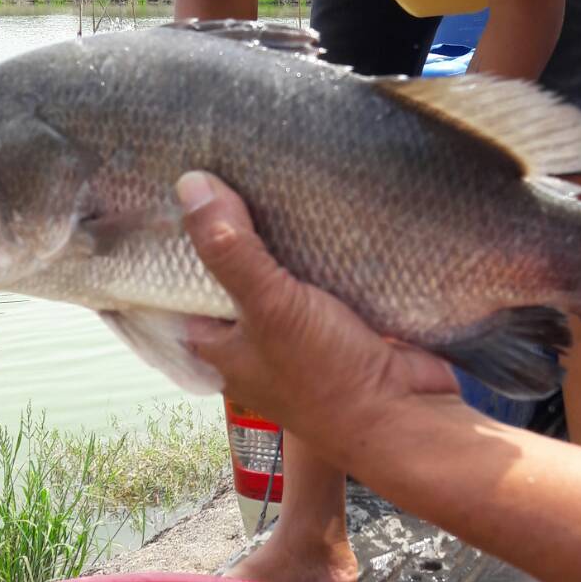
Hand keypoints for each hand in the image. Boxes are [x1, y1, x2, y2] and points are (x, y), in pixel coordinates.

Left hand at [177, 171, 458, 461]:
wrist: (405, 415)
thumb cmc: (327, 375)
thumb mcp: (271, 307)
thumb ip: (230, 250)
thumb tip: (190, 184)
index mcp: (215, 345)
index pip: (177, 284)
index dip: (175, 238)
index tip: (176, 185)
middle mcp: (249, 340)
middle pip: (229, 272)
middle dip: (234, 228)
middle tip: (231, 166)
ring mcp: (293, 331)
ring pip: (276, 271)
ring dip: (280, 236)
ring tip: (272, 174)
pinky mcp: (335, 322)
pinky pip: (317, 276)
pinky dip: (318, 249)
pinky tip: (319, 208)